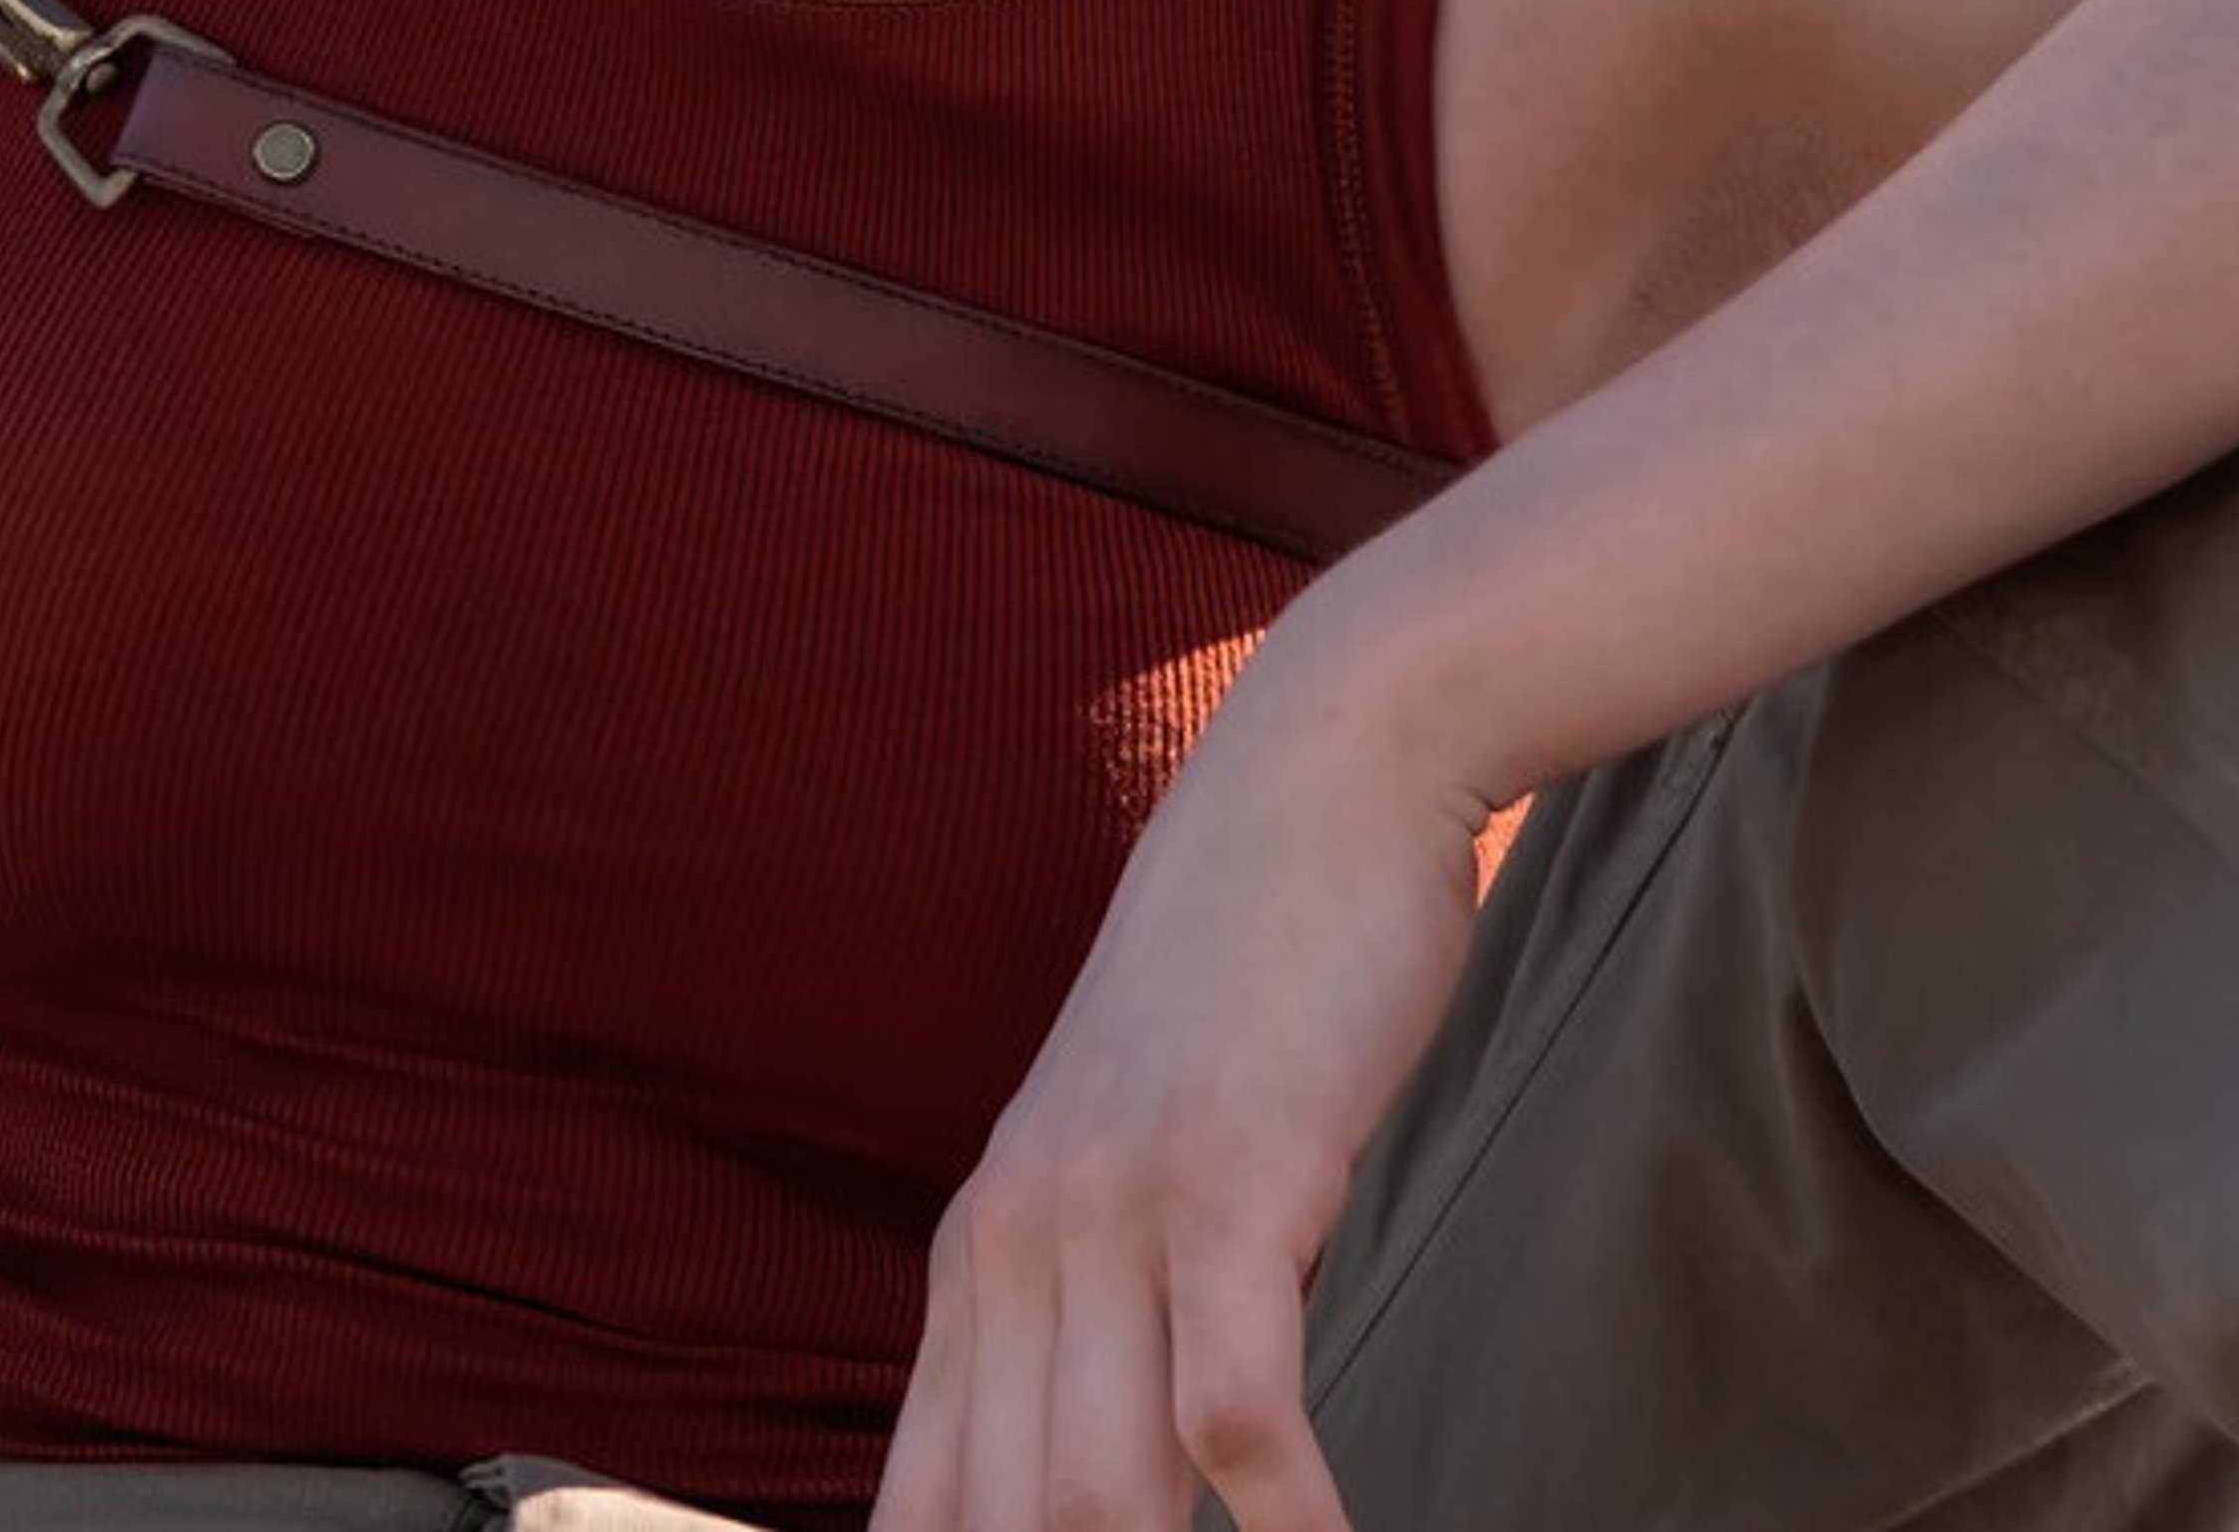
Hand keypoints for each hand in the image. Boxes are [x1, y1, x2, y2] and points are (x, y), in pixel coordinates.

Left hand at [867, 617, 1492, 1531]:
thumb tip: (1096, 1478)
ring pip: (1093, 1497)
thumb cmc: (1249, 986)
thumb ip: (1095, 1304)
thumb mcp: (1133, 1151)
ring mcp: (1114, 1207)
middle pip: (998, 1529)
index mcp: (978, 1257)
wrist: (1316, 781)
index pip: (922, 1514)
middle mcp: (1016, 1241)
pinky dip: (1286, 1514)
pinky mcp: (1226, 1176)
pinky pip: (1233, 1406)